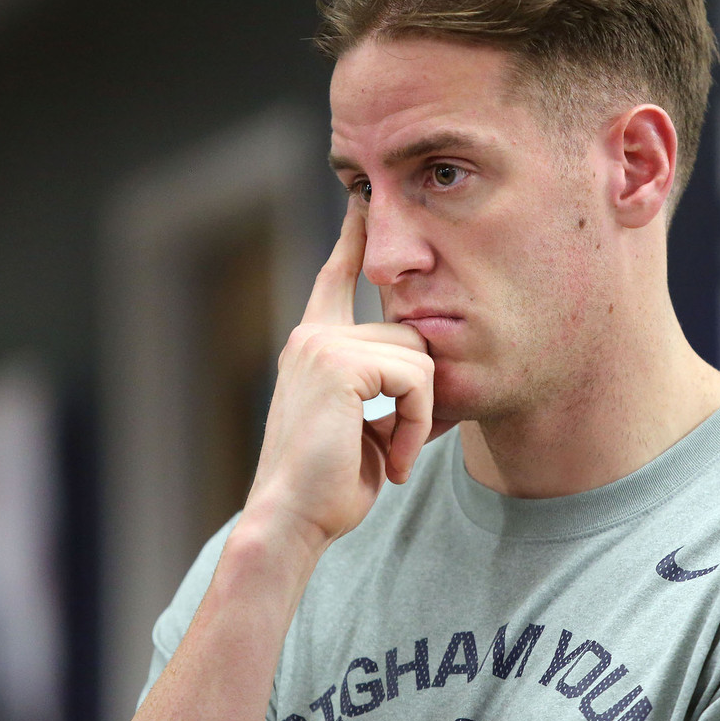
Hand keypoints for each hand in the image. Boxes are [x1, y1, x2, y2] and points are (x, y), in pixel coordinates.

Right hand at [244, 206, 450, 553]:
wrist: (292, 519)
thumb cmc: (327, 486)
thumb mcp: (361, 426)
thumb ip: (382, 387)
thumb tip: (427, 368)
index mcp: (313, 347)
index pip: (335, 278)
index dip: (351, 240)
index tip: (359, 201)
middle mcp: (313, 337)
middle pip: (409, 333)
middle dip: (421, 394)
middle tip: (404, 446)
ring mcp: (323, 346)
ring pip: (418, 357)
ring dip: (420, 415)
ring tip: (393, 456)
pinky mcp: (340, 364)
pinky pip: (416, 379)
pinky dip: (417, 424)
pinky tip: (394, 460)